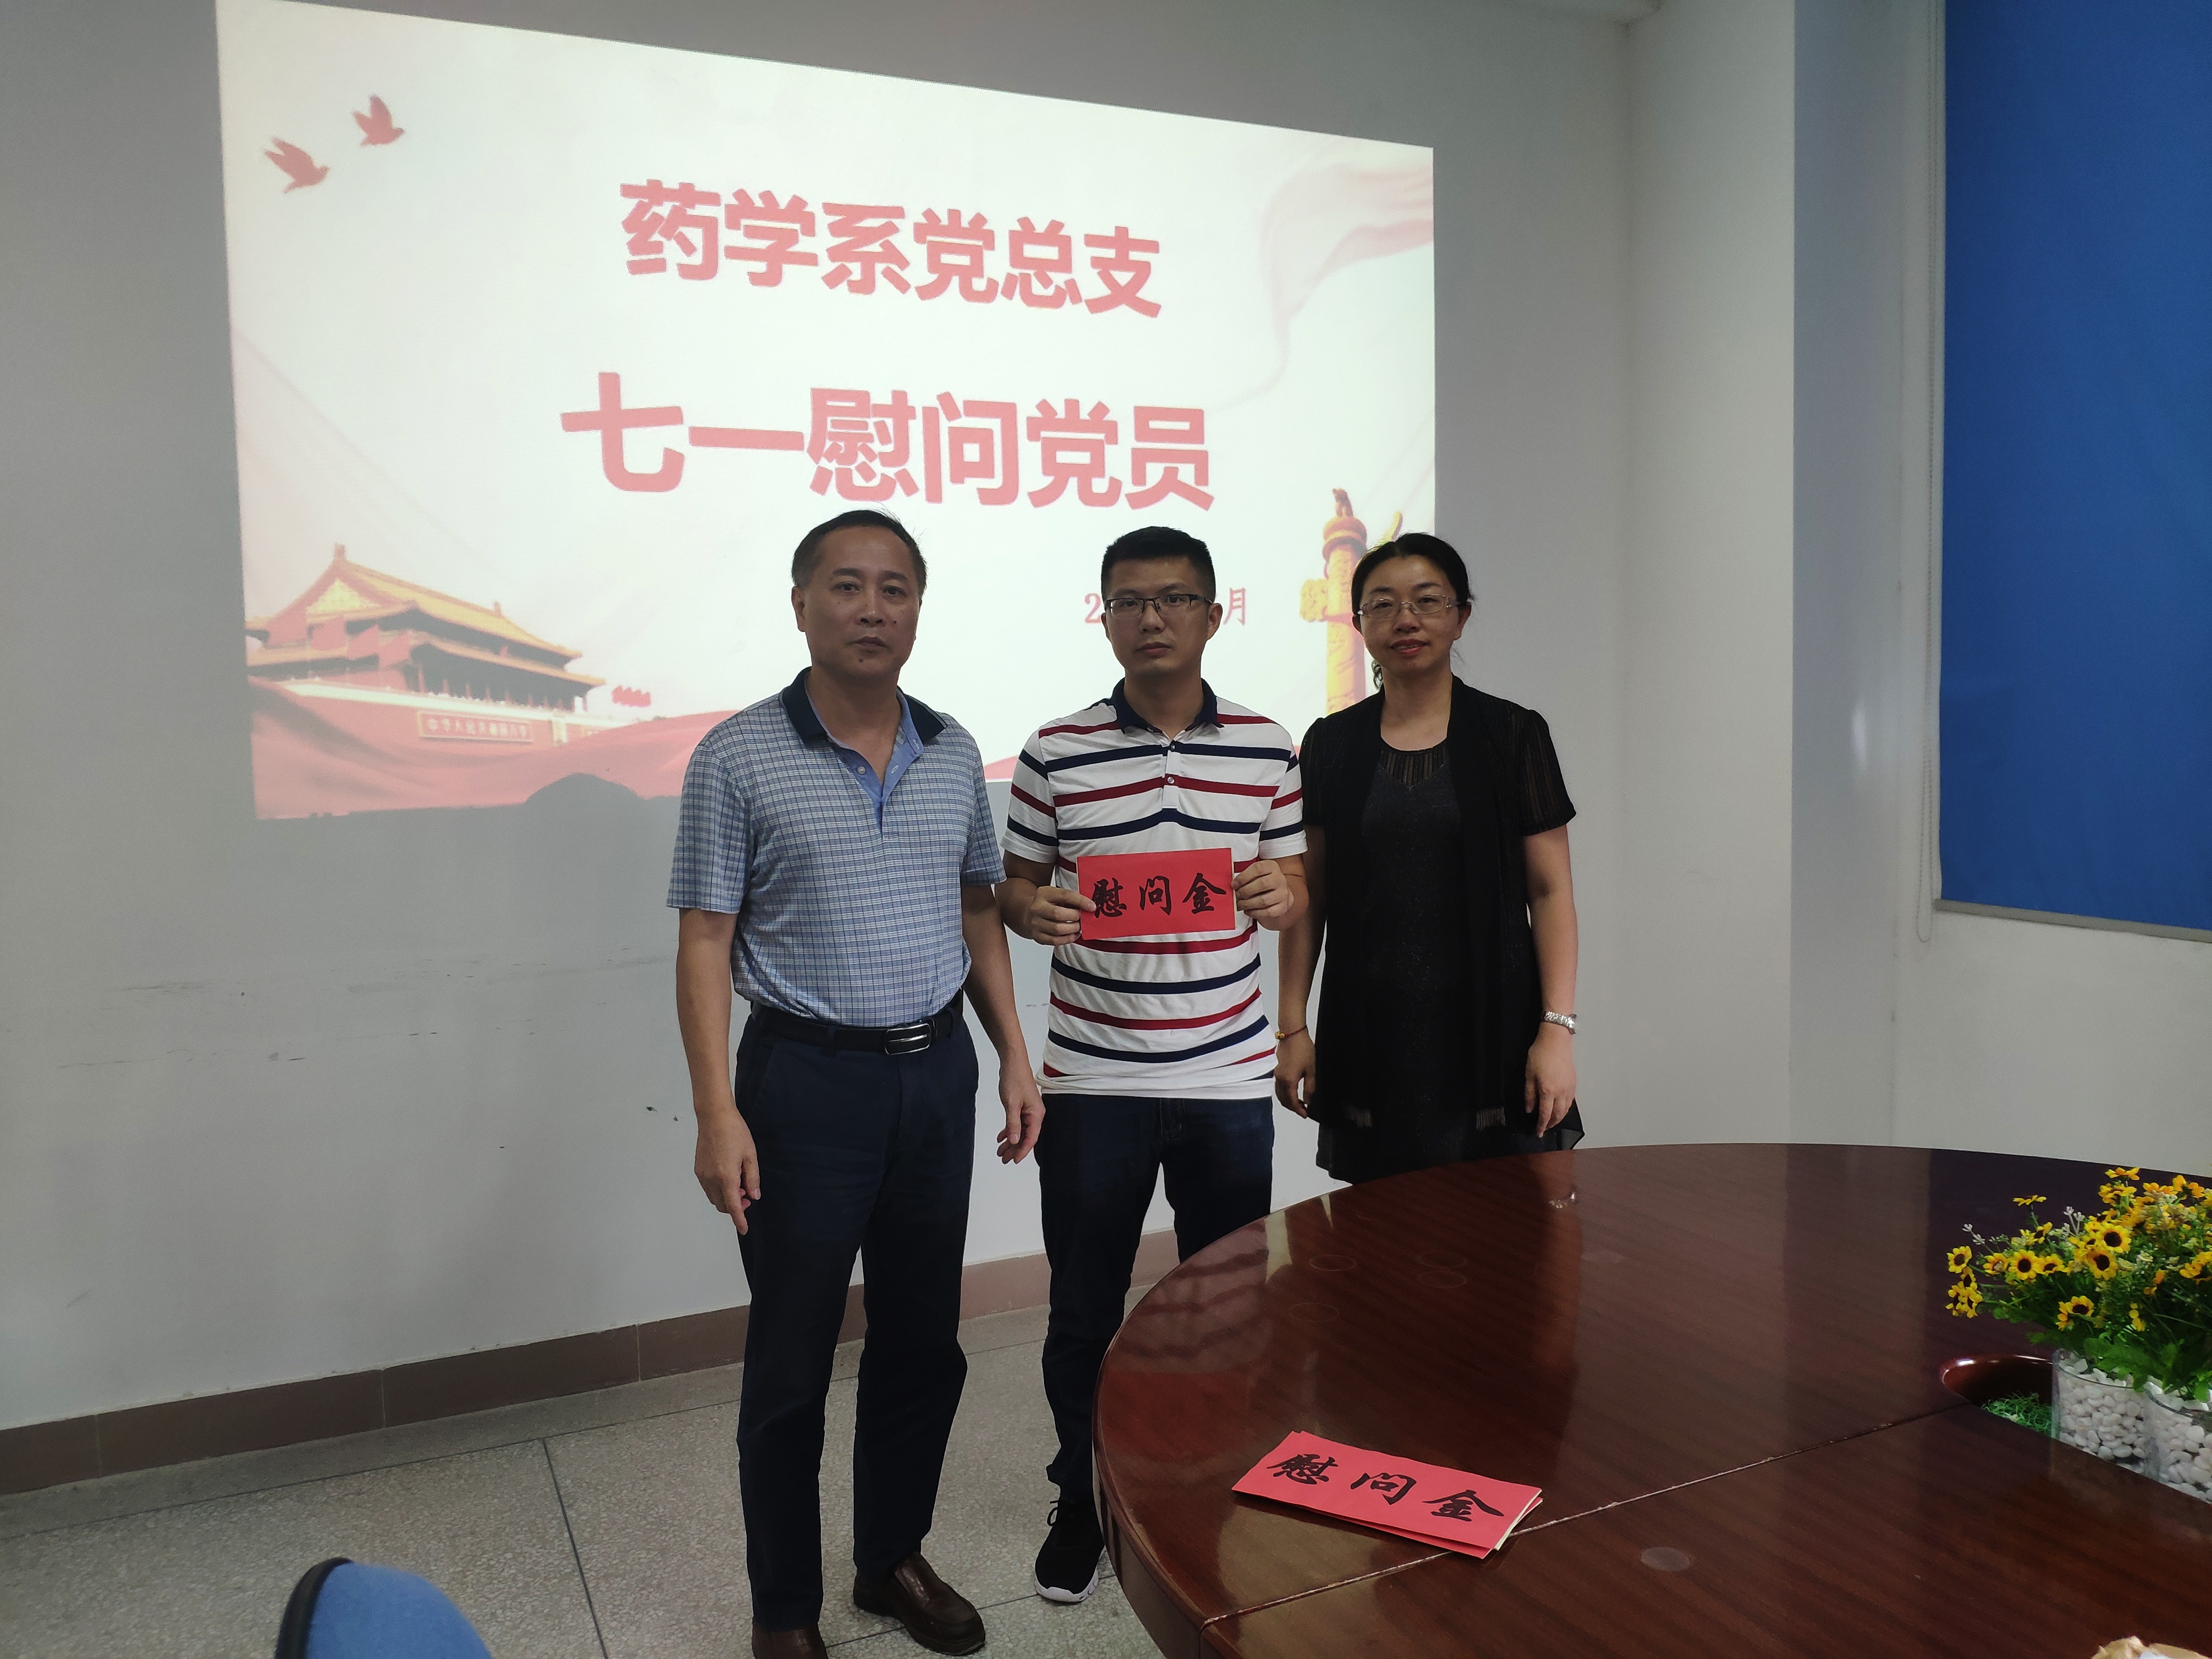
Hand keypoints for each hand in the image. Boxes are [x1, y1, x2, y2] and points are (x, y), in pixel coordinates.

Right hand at [694, 1100, 760, 1234]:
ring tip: (739, 1183)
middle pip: (722, 1205)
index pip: (733, 1206)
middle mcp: (711, 1179)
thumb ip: (752, 1178)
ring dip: (726, 1198)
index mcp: (726, 1176)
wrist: (714, 1117)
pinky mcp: (698, 1169)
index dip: (739, 1220)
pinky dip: (718, 1190)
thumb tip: (754, 1196)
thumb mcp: (750, 1155)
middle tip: (748, 1194)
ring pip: (714, 1198)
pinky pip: (708, 1188)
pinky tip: (728, 1177)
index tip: (744, 1230)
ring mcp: (702, 1175)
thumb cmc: (735, 1132)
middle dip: (735, 1206)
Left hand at [996, 1068, 1044, 1162]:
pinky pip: (1016, 1123)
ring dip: (1010, 1142)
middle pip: (1025, 1136)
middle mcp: (1035, 1114)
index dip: (1022, 1151)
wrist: (1012, 1062)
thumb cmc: (1014, 1079)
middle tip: (1003, 1159)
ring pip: (1020, 1131)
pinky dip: (1009, 1130)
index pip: (1031, 1138)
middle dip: (1014, 1149)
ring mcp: (1028, 1110)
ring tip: (1000, 1152)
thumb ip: (1013, 1123)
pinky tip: (1000, 1137)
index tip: (1014, 1161)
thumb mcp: (1011, 1104)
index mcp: (1036, 1114)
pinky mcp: (1022, 1107)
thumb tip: (1015, 1141)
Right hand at [1024, 883, 1091, 945]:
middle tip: (1082, 918)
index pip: (1064, 896)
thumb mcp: (1058, 895)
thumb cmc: (1050, 904)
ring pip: (1057, 929)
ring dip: (1073, 929)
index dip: (1080, 901)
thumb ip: (1072, 899)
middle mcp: (1037, 908)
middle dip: (1075, 917)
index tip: (1092, 906)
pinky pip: (1055, 941)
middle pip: (1058, 914)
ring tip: (1078, 926)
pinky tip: (1074, 934)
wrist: (1031, 914)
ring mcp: (1035, 923)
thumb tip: (1090, 906)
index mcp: (1044, 893)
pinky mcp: (1037, 936)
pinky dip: (1068, 938)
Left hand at [1234, 859, 1294, 926]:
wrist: (1278, 895)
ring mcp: (1282, 894)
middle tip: (1237, 895)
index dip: (1243, 877)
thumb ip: (1245, 877)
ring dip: (1248, 903)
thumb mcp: (1255, 875)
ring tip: (1240, 904)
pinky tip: (1248, 910)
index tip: (1234, 884)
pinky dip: (1254, 912)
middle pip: (1262, 884)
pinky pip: (1267, 912)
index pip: (1258, 868)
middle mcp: (1279, 879)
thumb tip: (1234, 885)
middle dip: (1245, 891)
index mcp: (1271, 867)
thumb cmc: (1263, 884)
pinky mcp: (1282, 907)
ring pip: (1264, 900)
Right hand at [1273, 1028, 1315, 1118]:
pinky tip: (1293, 1091)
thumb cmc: (1302, 1049)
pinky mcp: (1276, 1069)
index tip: (1305, 1114)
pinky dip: (1285, 1093)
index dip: (1298, 1110)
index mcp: (1288, 1080)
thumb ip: (1309, 1088)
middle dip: (1292, 1108)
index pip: (1291, 1102)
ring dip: (1288, 1101)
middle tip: (1303, 1110)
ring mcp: (1276, 1074)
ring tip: (1299, 1102)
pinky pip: (1278, 1087)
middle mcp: (1279, 1079)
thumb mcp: (1311, 1070)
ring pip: (1280, 1094)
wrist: (1292, 1034)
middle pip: (1283, 1100)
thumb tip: (1308, 1100)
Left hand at [1524, 1025, 1575, 1135]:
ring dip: (1559, 1118)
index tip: (1538, 1132)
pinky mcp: (1574, 1083)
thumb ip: (1529, 1094)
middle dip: (1551, 1124)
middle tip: (1544, 1128)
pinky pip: (1570, 1101)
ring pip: (1566, 1110)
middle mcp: (1561, 1093)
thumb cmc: (1540, 1054)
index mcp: (1548, 1091)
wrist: (1556, 1040)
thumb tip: (1529, 1110)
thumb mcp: (1529, 1074)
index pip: (1545, 1114)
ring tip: (1552, 1121)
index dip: (1541, 1125)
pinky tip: (1561, 1108)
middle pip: (1558, 1115)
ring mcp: (1569, 1088)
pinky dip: (1565, 1109)